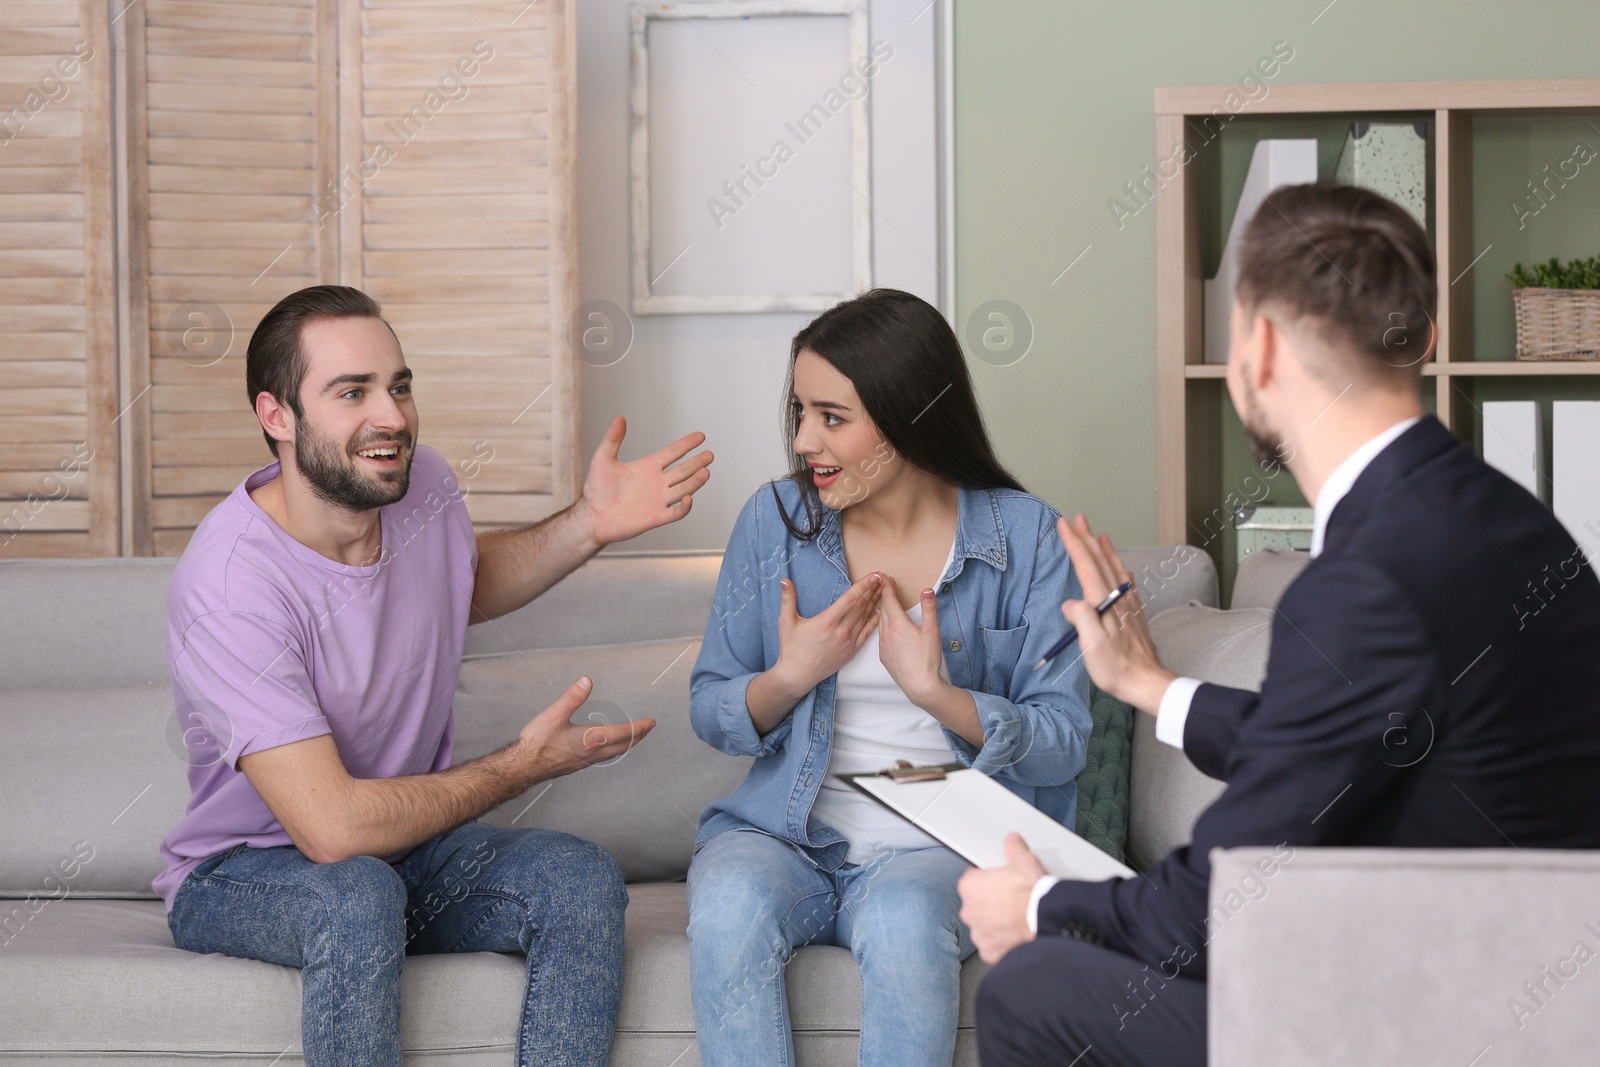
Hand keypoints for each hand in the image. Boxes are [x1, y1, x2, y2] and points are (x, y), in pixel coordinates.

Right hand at [517, 677, 655, 779]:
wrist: (522, 767)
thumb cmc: (537, 742)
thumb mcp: (554, 714)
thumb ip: (572, 697)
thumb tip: (587, 681)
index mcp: (592, 740)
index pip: (623, 733)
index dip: (639, 727)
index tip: (652, 722)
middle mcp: (592, 753)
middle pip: (623, 745)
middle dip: (638, 736)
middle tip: (648, 728)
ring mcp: (585, 761)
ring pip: (614, 753)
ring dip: (626, 744)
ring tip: (633, 737)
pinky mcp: (577, 765)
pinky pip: (603, 758)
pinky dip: (613, 750)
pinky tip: (606, 747)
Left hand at [575, 416, 713, 545]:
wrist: (592, 516)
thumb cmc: (597, 490)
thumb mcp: (603, 459)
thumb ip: (613, 439)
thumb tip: (619, 418)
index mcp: (648, 467)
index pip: (672, 453)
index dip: (686, 445)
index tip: (701, 437)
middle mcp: (657, 483)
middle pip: (683, 471)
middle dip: (696, 463)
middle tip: (709, 455)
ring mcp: (658, 500)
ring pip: (683, 489)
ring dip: (695, 482)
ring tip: (705, 472)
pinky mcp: (656, 517)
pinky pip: (675, 513)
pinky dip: (684, 507)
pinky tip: (689, 498)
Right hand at [771, 573, 881, 696]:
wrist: (797, 676)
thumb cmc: (791, 649)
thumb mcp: (786, 622)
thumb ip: (787, 599)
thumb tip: (784, 580)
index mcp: (826, 621)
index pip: (850, 598)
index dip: (864, 585)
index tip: (874, 575)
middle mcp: (840, 631)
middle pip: (861, 606)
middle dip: (872, 590)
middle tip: (881, 577)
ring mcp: (848, 642)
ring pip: (865, 618)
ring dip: (874, 603)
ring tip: (882, 590)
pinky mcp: (851, 651)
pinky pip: (866, 633)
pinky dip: (873, 622)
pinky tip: (879, 612)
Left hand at [875, 575, 945, 705]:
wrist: (919, 685)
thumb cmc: (927, 659)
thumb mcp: (932, 631)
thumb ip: (929, 609)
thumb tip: (927, 590)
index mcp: (898, 624)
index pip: (889, 600)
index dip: (887, 587)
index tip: (885, 577)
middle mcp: (887, 633)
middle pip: (883, 610)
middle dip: (884, 596)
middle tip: (886, 586)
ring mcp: (883, 645)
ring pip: (880, 623)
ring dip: (882, 612)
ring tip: (886, 605)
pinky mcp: (884, 656)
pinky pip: (881, 637)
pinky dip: (883, 628)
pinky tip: (888, 630)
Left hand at [958, 833, 1046, 963]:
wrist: (1047, 922)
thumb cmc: (1032, 893)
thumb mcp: (1025, 862)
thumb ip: (1014, 849)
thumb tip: (1012, 841)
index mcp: (970, 887)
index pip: (973, 879)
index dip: (988, 879)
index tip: (1000, 882)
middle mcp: (969, 912)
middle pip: (977, 903)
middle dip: (990, 902)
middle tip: (1011, 899)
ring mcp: (978, 933)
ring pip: (984, 925)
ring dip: (995, 922)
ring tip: (1016, 917)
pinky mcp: (989, 951)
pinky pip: (993, 944)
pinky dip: (1002, 941)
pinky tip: (1016, 933)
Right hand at [1056, 514, 1174, 714]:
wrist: (1146, 682)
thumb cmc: (1116, 668)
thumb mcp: (1092, 646)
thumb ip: (1081, 619)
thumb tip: (1070, 604)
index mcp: (1103, 603)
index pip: (1086, 565)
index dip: (1074, 543)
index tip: (1064, 524)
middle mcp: (1117, 598)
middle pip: (1100, 561)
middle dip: (1086, 538)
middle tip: (1078, 518)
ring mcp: (1128, 605)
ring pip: (1114, 569)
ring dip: (1104, 550)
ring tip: (1099, 535)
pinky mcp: (1134, 614)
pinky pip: (1126, 583)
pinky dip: (1120, 570)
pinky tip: (1122, 568)